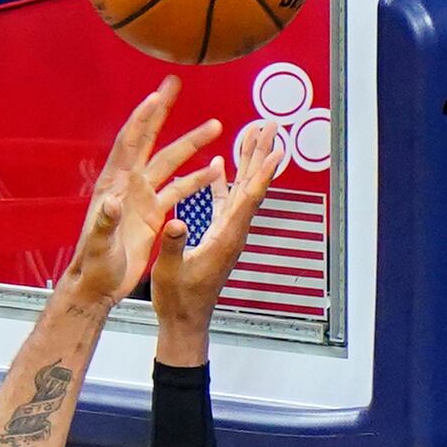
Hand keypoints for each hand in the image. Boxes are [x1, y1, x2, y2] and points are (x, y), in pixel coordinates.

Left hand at [65, 77, 226, 304]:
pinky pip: (178, 190)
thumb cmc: (94, 266)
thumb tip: (111, 202)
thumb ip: (104, 224)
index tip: (157, 95)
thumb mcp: (99, 247)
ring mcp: (141, 198)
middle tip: (177, 85)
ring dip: (190, 145)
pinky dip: (196, 179)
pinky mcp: (152, 214)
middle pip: (150, 142)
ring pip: (169, 164)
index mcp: (114, 187)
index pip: (129, 144)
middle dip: (165, 114)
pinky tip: (215, 170)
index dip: (142, 119)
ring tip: (215, 126)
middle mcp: (128, 186)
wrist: (98, 286)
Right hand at [151, 121, 281, 361]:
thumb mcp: (171, 271)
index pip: (248, 199)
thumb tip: (177, 222)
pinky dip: (225, 181)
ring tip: (252, 135)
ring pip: (241, 190)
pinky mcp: (217, 235)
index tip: (275, 148)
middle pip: (251, 186)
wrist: (185, 321)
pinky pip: (225, 202)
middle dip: (260, 154)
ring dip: (247, 162)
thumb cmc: (179, 299)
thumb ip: (175, 245)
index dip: (262, 172)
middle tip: (270, 126)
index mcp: (226, 238)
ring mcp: (227, 233)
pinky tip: (220, 166)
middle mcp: (233, 232)